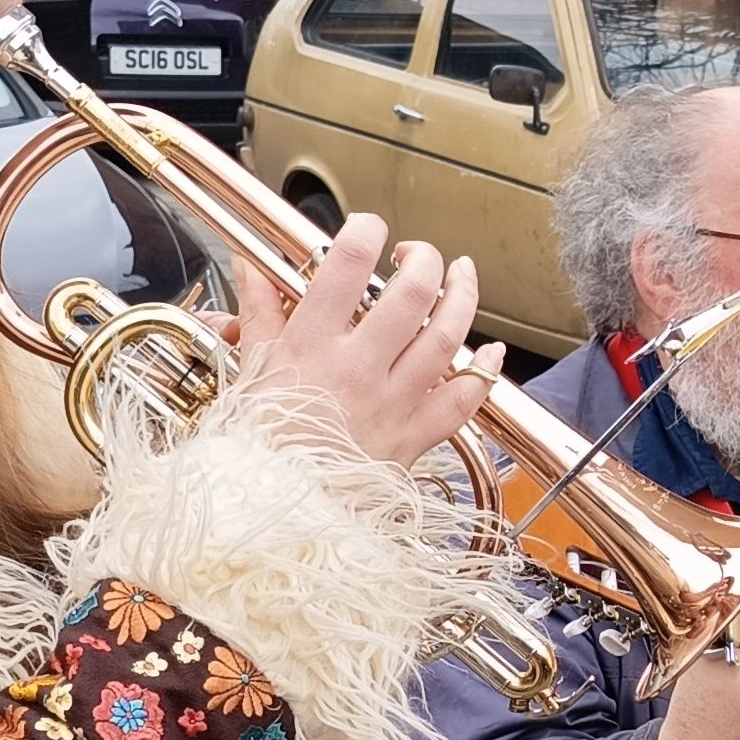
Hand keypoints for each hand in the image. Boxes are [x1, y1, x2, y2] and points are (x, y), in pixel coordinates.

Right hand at [251, 211, 496, 471]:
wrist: (274, 510)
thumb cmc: (260, 443)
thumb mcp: (251, 367)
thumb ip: (258, 310)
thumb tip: (249, 266)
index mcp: (312, 345)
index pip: (347, 265)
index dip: (366, 231)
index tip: (369, 229)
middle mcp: (358, 369)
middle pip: (412, 294)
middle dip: (424, 260)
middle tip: (417, 254)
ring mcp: (392, 403)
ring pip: (446, 338)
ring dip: (463, 298)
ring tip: (462, 274)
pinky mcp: (414, 437)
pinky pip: (462, 400)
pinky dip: (484, 372)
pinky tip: (491, 351)